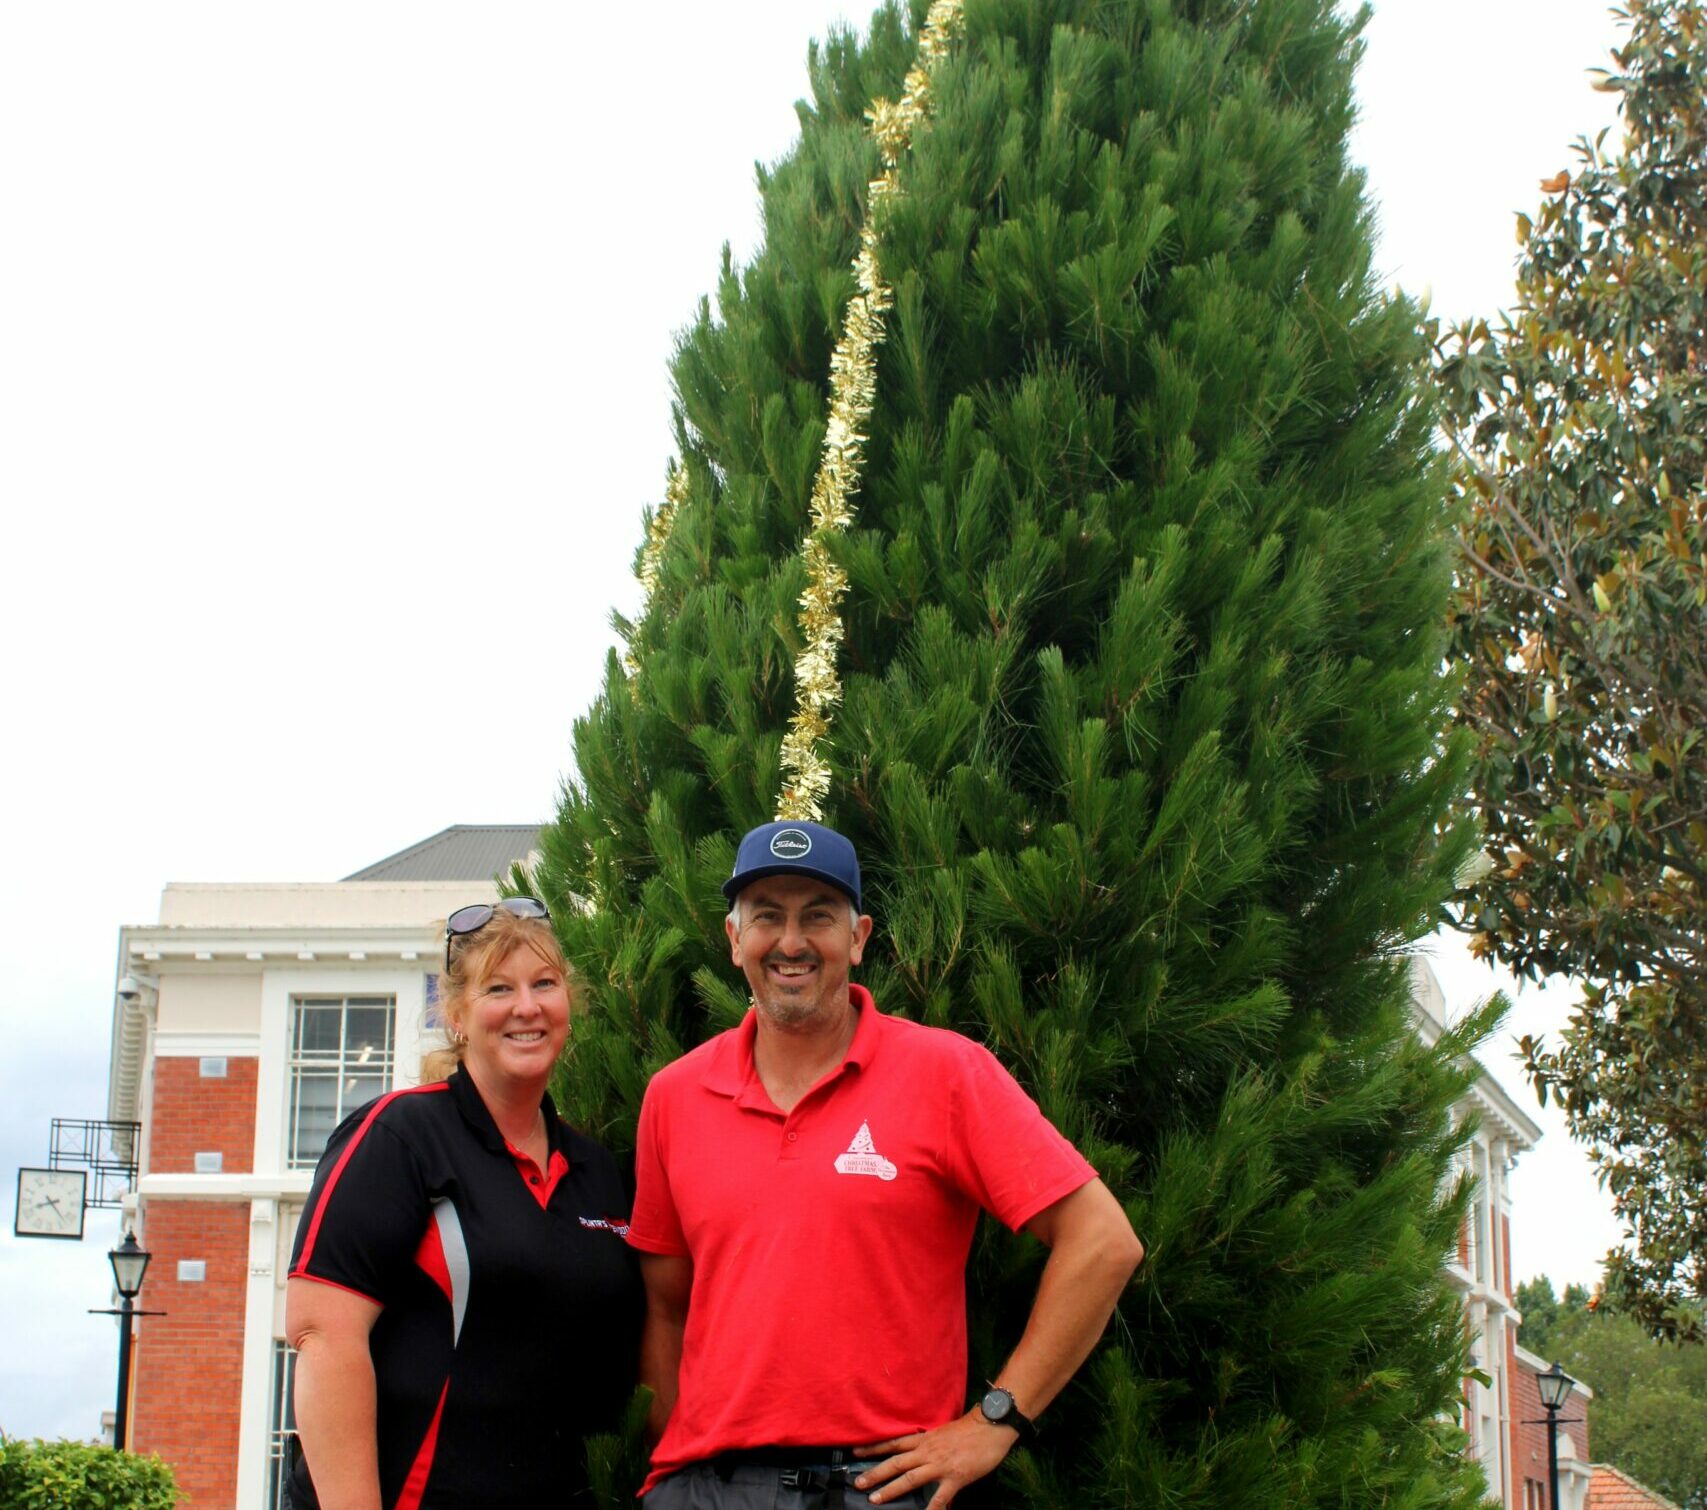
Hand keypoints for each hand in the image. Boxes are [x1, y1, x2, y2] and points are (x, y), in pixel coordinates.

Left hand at [853, 1409, 1016, 1507]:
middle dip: (875, 1473)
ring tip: (875, 1499)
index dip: (874, 1448)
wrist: (990, 1426)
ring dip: (891, 1489)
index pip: (894, 1443)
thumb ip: (928, 1444)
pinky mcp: (955, 1477)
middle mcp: (927, 1452)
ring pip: (910, 1479)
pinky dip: (930, 1509)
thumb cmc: (968, 1429)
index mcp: (924, 1439)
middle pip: (896, 1462)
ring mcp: (940, 1465)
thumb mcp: (942, 1432)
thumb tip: (917, 1454)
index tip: (855, 1452)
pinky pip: (939, 1497)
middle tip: (858, 1483)